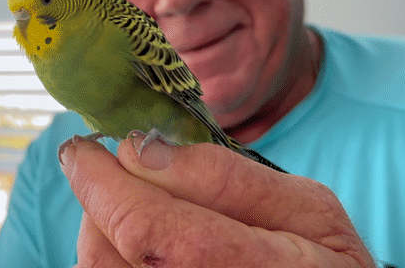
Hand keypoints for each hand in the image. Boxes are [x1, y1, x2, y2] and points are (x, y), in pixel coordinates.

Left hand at [58, 133, 374, 266]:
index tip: (83, 148)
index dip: (104, 185)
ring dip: (100, 225)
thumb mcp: (307, 210)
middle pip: (109, 255)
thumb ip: (229, 178)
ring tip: (136, 204)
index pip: (149, 232)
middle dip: (100, 200)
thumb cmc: (321, 262)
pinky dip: (109, 250)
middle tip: (110, 170)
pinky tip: (139, 240)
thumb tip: (144, 149)